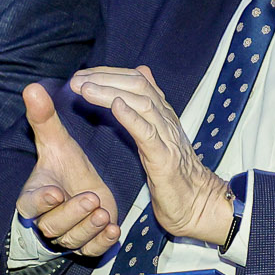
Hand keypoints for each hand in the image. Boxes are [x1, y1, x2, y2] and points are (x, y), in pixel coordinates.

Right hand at [16, 82, 120, 258]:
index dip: (41, 200)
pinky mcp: (88, 244)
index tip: (54, 191)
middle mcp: (49, 220)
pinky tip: (114, 230)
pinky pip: (92, 250)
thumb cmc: (64, 170)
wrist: (80, 194)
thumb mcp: (57, 145)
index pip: (30, 204)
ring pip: (74, 239)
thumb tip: (32, 87)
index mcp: (36, 198)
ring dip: (89, 227)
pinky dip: (102, 243)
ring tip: (104, 212)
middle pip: (54, 225)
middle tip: (91, 198)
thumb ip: (45, 120)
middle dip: (73, 213)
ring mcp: (69, 235)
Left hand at [71, 65, 233, 246]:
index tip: (83, 75)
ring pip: (143, 105)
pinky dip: (132, 117)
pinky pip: (148, 134)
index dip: (110, 73)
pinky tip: (116, 106)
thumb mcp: (160, 135)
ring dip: (111, 93)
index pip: (138, 81)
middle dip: (106, 79)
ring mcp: (168, 138)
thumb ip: (149, 106)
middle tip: (77, 79)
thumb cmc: (174, 174)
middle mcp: (167, 121)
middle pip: (139, 87)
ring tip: (85, 89)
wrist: (197, 203)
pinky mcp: (165, 159)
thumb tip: (143, 72)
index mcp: (163, 116)